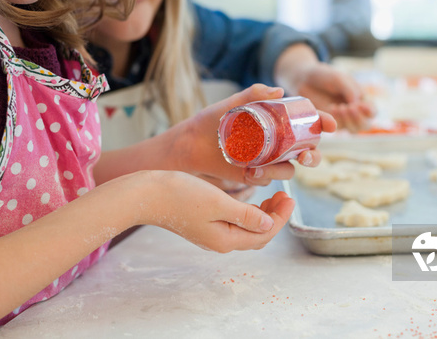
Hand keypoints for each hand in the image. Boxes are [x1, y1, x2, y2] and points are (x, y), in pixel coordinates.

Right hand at [131, 170, 294, 251]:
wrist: (146, 194)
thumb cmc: (180, 195)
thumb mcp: (219, 203)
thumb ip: (246, 216)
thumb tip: (269, 225)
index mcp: (226, 239)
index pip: (264, 234)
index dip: (281, 217)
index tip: (290, 197)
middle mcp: (220, 242)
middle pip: (257, 235)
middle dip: (275, 217)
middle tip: (284, 195)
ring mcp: (211, 234)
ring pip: (246, 229)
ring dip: (262, 215)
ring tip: (272, 195)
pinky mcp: (203, 225)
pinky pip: (234, 223)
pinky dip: (247, 213)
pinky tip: (249, 200)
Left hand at [172, 84, 335, 186]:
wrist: (192, 142)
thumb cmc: (213, 118)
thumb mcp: (233, 103)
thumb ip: (253, 94)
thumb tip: (278, 91)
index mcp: (278, 122)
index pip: (308, 121)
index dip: (323, 122)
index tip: (331, 124)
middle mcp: (278, 142)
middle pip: (308, 150)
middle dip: (313, 156)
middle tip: (305, 157)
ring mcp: (268, 159)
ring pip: (290, 169)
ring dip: (282, 170)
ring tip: (261, 168)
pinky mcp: (256, 174)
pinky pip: (270, 179)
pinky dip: (263, 177)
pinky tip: (249, 172)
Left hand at [295, 63, 375, 131]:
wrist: (305, 79)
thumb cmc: (325, 76)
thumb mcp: (340, 78)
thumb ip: (350, 90)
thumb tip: (357, 104)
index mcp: (361, 99)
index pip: (372, 111)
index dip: (370, 111)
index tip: (361, 105)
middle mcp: (355, 111)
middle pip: (366, 124)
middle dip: (359, 118)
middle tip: (349, 107)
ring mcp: (343, 119)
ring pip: (354, 130)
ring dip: (349, 121)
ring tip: (340, 107)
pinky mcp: (331, 122)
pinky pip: (339, 127)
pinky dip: (338, 119)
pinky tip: (332, 107)